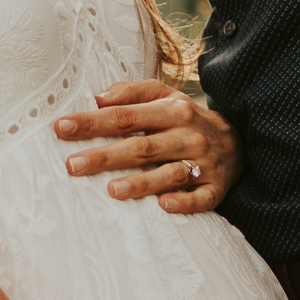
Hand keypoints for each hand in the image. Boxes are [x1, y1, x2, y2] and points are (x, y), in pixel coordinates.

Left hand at [54, 80, 236, 213]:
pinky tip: (163, 206)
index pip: (125, 116)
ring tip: (112, 190)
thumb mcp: (165, 96)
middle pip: (142, 146)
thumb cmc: (187, 118)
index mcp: (171, 110)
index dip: (92, 122)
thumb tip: (97, 97)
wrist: (238, 142)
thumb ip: (132, 93)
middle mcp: (187, 135)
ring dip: (142, 182)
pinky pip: (201, 198)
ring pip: (170, 173)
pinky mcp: (216, 188)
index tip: (61, 127)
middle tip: (72, 165)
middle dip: (106, 155)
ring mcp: (203, 163)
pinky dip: (184, 202)